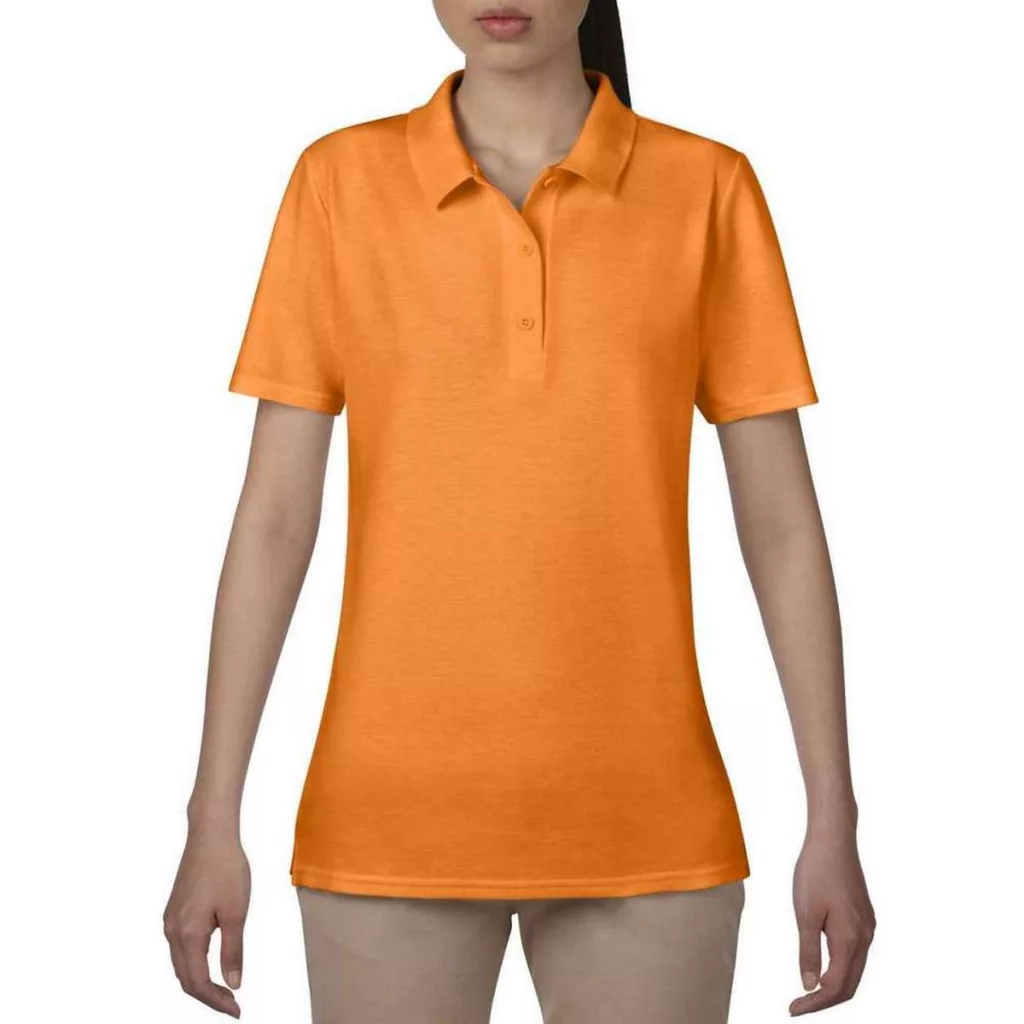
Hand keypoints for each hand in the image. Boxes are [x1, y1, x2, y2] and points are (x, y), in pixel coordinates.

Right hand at [163, 828, 250, 1016]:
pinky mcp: (174, 911)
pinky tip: (211, 963)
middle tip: (232, 1006)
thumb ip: (233, 951)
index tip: (236, 1010)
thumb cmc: (226, 868)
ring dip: (200, 981)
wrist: (211, 835)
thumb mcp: (236, 912)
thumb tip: (233, 984)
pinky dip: (194, 963)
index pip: (197, 982)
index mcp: (187, 934)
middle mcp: (172, 931)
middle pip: (185, 977)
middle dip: (208, 996)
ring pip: (181, 964)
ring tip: (224, 989)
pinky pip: (180, 948)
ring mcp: (170, 920)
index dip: (216, 1001)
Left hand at [789, 824, 874, 1014]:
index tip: (792, 1009)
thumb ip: (807, 951)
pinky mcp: (863, 916)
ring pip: (854, 968)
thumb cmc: (815, 871)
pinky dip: (839, 966)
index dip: (815, 1003)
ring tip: (808, 991)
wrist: (833, 838)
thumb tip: (809, 984)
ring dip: (833, 984)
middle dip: (825, 999)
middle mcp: (865, 936)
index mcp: (850, 939)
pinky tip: (822, 965)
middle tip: (798, 1006)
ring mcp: (867, 926)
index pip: (836, 986)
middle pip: (849, 983)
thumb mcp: (805, 913)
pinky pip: (855, 952)